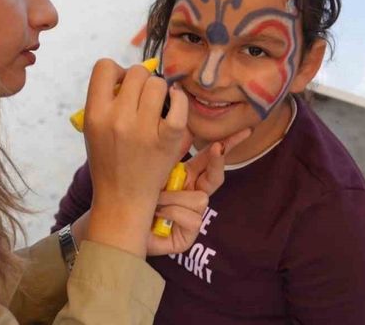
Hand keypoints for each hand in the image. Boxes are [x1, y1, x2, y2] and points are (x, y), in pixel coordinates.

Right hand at [82, 59, 190, 256]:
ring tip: (157, 105)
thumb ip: (106, 101)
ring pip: (158, 84)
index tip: (122, 86)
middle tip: (142, 98)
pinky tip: (174, 103)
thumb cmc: (109, 161)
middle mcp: (117, 119)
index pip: (104, 67)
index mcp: (95, 114)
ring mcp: (144, 130)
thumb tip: (129, 74)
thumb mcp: (93, 130)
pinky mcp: (167, 139)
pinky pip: (178, 104)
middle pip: (136, 73)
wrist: (123, 199)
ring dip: (159, 90)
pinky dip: (179, 99)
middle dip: (141, 81)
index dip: (116, 71)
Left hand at [146, 129, 250, 255]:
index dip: (227, 145)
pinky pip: (192, 218)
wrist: (119, 225)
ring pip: (200, 199)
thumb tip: (184, 126)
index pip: (211, 159)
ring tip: (155, 200)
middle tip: (218, 148)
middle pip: (216, 178)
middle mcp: (193, 196)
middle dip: (217, 162)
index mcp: (187, 178)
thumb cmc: (134, 196)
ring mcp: (193, 217)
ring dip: (175, 198)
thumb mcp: (154, 168)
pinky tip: (158, 215)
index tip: (244, 131)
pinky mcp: (188, 237)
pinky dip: (172, 214)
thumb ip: (171, 152)